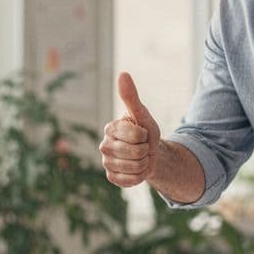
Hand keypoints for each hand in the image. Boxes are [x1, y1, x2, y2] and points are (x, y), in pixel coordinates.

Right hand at [99, 72, 161, 186]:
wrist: (149, 154)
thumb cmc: (145, 131)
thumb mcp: (142, 114)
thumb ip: (131, 96)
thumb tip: (122, 73)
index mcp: (111, 128)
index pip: (136, 135)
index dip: (145, 135)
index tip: (142, 134)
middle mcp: (104, 145)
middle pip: (136, 152)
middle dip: (146, 151)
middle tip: (142, 147)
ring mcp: (107, 162)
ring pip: (134, 167)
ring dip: (144, 164)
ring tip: (140, 158)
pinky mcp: (111, 177)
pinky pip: (130, 180)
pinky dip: (139, 176)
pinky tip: (136, 170)